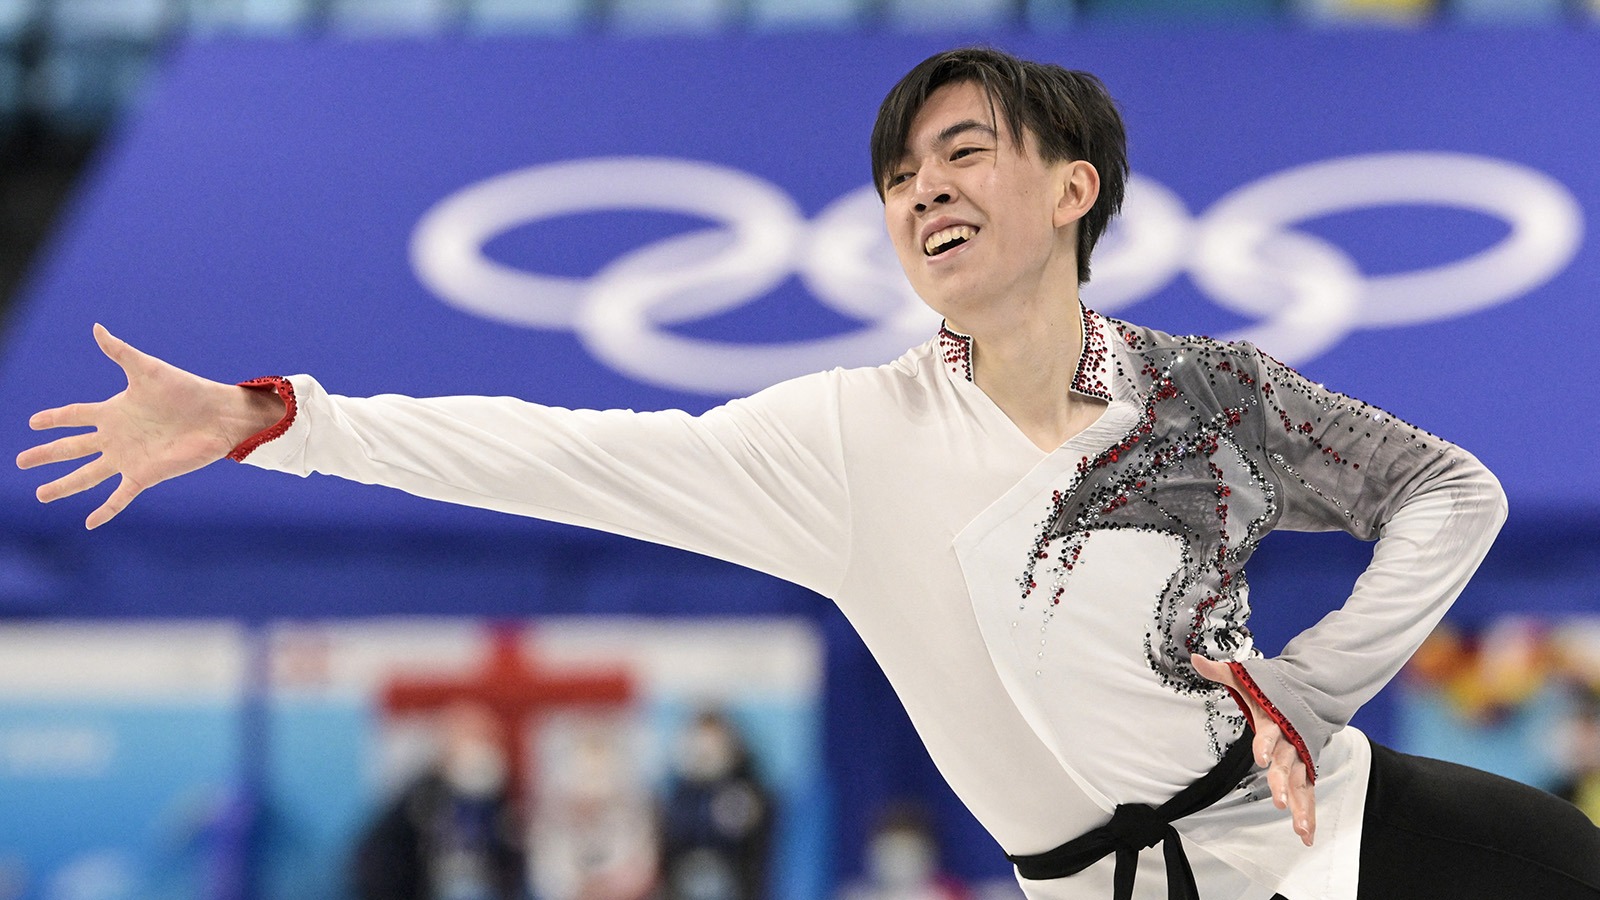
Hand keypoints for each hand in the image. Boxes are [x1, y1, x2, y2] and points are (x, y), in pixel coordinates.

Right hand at [16, 324, 283, 528]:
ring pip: (87, 475)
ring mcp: (129, 458)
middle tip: (21, 461)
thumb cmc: (186, 389)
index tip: (32, 422)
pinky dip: (105, 510)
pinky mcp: (145, 475)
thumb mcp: (147, 369)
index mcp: (114, 411)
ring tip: (40, 495)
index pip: (74, 415)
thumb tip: (97, 327)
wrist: (218, 415)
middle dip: (46, 455)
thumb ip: (119, 352)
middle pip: (71, 447)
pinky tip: (89, 523)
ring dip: (63, 486)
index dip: (54, 418)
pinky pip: (120, 496)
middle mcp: (117, 437)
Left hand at [1191, 655, 1315, 846]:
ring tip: (1299, 829)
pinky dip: (1307, 813)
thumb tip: (1194, 657)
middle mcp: (1290, 743)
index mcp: (1275, 721)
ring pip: (1300, 785)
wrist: (1306, 693)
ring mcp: (1299, 759)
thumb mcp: (1246, 679)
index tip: (1260, 757)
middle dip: (1282, 783)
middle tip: (1277, 802)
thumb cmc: (1268, 691)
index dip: (1266, 744)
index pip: (1270, 733)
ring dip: (1300, 807)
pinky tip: (1306, 836)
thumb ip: (1221, 672)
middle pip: (1286, 765)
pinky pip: (1306, 794)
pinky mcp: (1304, 770)